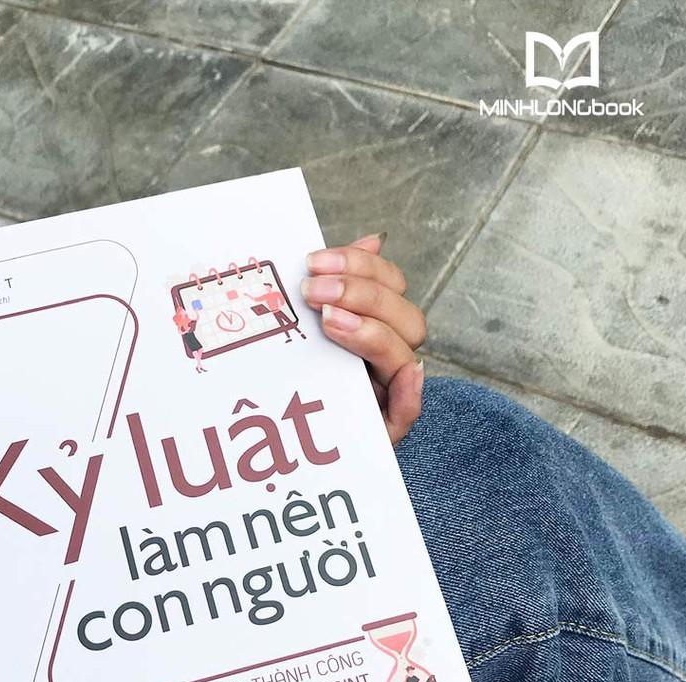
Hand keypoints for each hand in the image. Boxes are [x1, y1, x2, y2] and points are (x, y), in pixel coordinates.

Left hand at [300, 233, 426, 444]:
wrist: (276, 438)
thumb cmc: (289, 377)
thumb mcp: (303, 329)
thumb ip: (331, 287)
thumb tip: (374, 239)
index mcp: (373, 325)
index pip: (390, 285)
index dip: (360, 266)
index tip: (313, 261)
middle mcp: (386, 357)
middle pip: (405, 318)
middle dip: (360, 295)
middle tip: (312, 291)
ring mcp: (386, 393)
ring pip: (404, 357)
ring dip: (373, 333)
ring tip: (329, 323)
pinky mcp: (379, 430)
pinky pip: (406, 414)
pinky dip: (409, 394)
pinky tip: (402, 376)